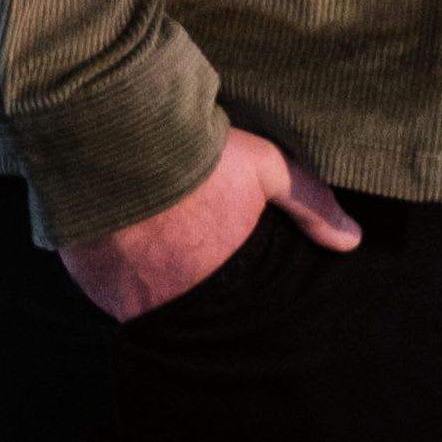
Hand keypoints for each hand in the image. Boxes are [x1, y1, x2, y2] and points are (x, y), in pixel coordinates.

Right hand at [60, 125, 358, 319]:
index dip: (233, 287)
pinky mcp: (88, 280)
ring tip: (153, 248)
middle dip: (192, 289)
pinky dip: (113, 272)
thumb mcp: (263, 167)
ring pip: (143, 300)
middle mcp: (171, 301)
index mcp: (219, 281)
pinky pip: (105, 287)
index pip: (235, 304)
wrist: (114, 135)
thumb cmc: (195, 154)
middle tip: (189, 258)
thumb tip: (352, 239)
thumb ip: (308, 202)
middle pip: (188, 306)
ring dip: (149, 283)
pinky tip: (120, 242)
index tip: (227, 267)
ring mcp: (124, 296)